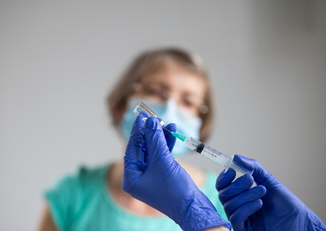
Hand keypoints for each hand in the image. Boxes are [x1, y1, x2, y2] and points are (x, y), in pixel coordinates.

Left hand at [123, 112, 230, 230]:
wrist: (193, 208)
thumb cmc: (175, 189)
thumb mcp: (162, 160)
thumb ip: (155, 139)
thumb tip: (150, 121)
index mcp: (131, 178)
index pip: (132, 149)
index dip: (137, 131)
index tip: (141, 117)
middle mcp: (139, 177)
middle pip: (142, 149)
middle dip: (150, 133)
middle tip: (154, 117)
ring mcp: (151, 177)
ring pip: (154, 151)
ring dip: (161, 137)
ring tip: (168, 124)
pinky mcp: (163, 175)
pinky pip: (162, 157)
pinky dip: (168, 145)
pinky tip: (173, 133)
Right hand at [216, 155, 325, 230]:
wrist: (298, 219)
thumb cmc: (284, 202)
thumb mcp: (268, 180)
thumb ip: (252, 167)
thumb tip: (235, 157)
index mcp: (239, 194)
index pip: (221, 186)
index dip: (223, 178)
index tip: (232, 171)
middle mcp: (236, 206)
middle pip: (223, 194)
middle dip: (237, 185)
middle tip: (251, 179)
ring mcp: (240, 219)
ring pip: (229, 205)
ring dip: (246, 195)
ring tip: (262, 191)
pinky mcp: (244, 229)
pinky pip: (235, 218)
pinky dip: (246, 208)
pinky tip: (259, 203)